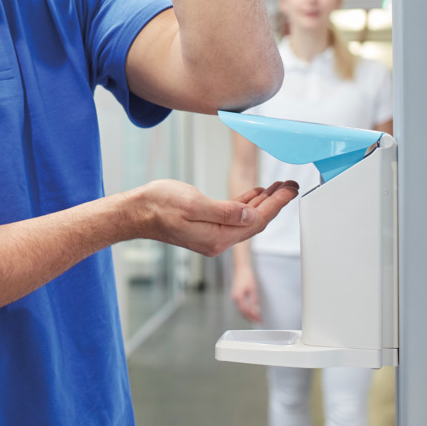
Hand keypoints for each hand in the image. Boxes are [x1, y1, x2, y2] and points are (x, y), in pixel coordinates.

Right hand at [129, 180, 297, 257]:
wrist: (135, 212)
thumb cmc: (159, 206)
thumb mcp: (193, 204)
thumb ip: (226, 212)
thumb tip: (252, 216)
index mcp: (217, 237)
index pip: (257, 222)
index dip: (277, 204)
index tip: (291, 189)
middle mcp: (218, 240)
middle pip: (256, 222)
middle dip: (275, 203)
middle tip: (290, 185)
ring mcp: (211, 235)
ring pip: (246, 219)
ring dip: (263, 203)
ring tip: (278, 187)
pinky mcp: (205, 228)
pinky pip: (233, 217)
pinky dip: (246, 205)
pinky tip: (254, 194)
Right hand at [231, 263, 261, 322]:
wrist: (241, 269)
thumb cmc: (247, 277)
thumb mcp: (253, 290)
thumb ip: (254, 302)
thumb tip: (256, 311)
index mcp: (238, 297)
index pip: (246, 311)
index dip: (253, 317)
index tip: (259, 320)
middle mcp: (234, 298)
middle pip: (242, 312)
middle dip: (250, 317)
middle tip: (258, 320)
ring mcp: (234, 297)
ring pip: (240, 310)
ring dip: (247, 314)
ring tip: (255, 317)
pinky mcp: (235, 295)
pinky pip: (239, 306)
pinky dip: (245, 310)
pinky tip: (250, 310)